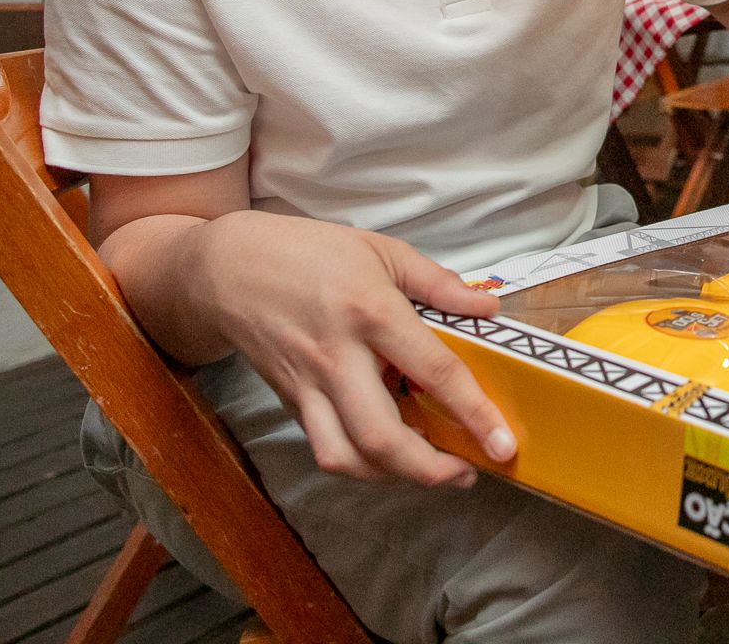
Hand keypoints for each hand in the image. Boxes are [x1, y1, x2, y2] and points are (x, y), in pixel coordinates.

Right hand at [195, 210, 512, 487]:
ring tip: (435, 471)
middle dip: (430, 470)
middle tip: (468, 473)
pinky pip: (325, 447)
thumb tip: (489, 307)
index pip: (434, 372)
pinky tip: (392, 455)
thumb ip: (440, 283)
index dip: (474, 414)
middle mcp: (338, 357)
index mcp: (372, 312)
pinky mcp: (289, 403)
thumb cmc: (309, 253)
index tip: (503, 444)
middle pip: (382, 436)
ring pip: (346, 456)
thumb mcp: (383, 250)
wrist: (226, 268)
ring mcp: (308, 386)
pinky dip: (361, 463)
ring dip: (394, 477)